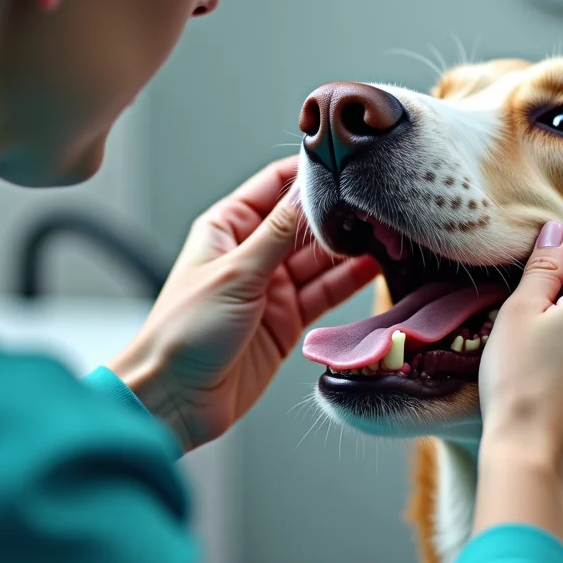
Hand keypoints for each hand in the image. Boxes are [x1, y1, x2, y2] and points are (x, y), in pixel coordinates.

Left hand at [109, 157, 379, 452]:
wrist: (176, 400)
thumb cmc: (183, 332)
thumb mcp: (236, 273)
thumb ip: (278, 233)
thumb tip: (309, 191)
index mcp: (226, 228)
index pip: (274, 186)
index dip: (309, 175)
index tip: (345, 162)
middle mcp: (251, 253)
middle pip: (304, 223)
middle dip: (340, 215)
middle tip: (378, 203)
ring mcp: (272, 288)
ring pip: (321, 259)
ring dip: (351, 248)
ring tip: (386, 233)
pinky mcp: (288, 321)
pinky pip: (325, 294)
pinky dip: (349, 282)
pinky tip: (375, 267)